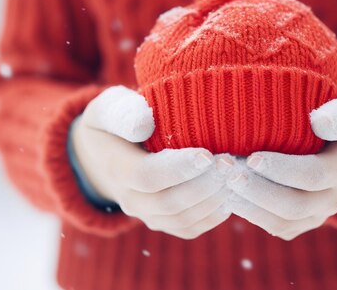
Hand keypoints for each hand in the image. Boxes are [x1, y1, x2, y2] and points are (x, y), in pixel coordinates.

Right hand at [72, 85, 231, 238]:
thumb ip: (124, 113)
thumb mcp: (110, 108)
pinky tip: (230, 195)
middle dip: (204, 185)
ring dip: (213, 200)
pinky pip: (188, 229)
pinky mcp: (161, 222)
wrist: (102, 154)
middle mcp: (128, 198)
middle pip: (169, 203)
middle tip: (230, 164)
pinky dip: (212, 216)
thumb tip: (145, 124)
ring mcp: (144, 214)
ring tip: (234, 176)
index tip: (208, 154)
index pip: (148, 176)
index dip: (180, 169)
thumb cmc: (114, 122)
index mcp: (116, 168)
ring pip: (181, 219)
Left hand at [227, 91, 336, 239]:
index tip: (252, 156)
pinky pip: (278, 227)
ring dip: (250, 207)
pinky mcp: (304, 221)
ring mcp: (318, 214)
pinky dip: (253, 215)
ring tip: (224, 186)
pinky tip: (231, 196)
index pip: (313, 175)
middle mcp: (332, 198)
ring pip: (282, 223)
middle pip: (294, 205)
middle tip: (228, 173)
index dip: (281, 169)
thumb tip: (319, 123)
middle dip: (258, 191)